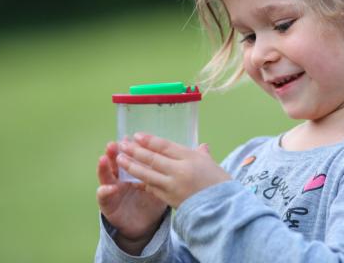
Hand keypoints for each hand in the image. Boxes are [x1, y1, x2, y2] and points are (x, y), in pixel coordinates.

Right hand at [96, 142, 167, 253]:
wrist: (142, 225)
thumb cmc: (152, 201)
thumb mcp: (163, 185)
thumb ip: (172, 168)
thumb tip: (201, 148)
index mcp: (134, 170)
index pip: (132, 155)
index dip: (132, 147)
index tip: (131, 135)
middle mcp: (121, 177)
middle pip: (117, 161)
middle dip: (115, 152)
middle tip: (114, 143)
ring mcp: (113, 190)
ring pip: (106, 176)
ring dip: (104, 167)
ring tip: (104, 158)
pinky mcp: (108, 205)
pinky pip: (104, 197)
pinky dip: (104, 192)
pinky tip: (108, 188)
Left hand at [117, 133, 231, 207]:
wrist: (223, 208)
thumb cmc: (220, 183)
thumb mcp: (212, 164)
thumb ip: (202, 154)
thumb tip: (202, 146)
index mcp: (191, 157)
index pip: (165, 146)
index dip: (149, 140)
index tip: (136, 135)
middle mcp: (180, 170)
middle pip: (153, 159)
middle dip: (136, 151)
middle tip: (122, 144)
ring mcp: (173, 186)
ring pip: (148, 174)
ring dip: (132, 166)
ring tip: (120, 159)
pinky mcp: (170, 199)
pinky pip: (152, 188)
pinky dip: (141, 182)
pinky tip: (132, 178)